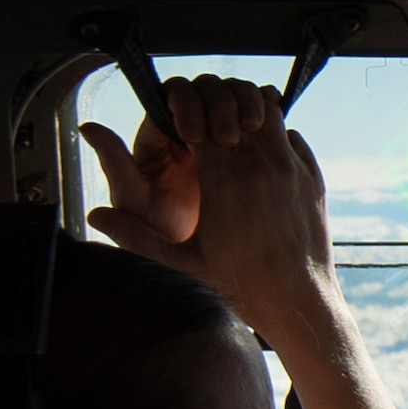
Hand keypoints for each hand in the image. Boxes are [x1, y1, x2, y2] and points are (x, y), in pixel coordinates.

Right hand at [86, 74, 338, 331]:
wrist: (299, 304)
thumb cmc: (241, 286)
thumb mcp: (181, 263)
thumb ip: (135, 236)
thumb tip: (95, 217)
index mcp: (223, 179)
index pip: (197, 118)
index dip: (184, 119)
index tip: (180, 136)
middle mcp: (260, 164)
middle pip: (231, 104)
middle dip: (213, 109)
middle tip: (204, 132)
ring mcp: (291, 167)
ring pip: (266, 110)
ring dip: (246, 115)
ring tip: (232, 139)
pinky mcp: (313, 177)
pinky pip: (292, 136)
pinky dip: (275, 137)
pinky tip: (261, 160)